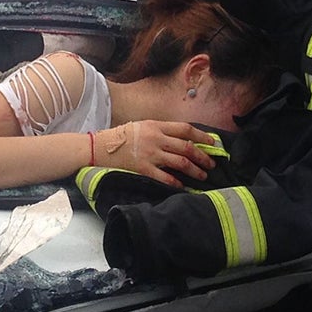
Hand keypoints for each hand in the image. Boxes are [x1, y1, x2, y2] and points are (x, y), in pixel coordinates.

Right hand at [97, 120, 216, 186]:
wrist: (99, 147)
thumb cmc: (121, 137)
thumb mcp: (142, 127)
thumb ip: (161, 132)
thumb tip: (184, 141)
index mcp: (156, 125)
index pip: (185, 129)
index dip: (202, 136)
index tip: (213, 144)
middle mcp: (155, 138)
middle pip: (186, 147)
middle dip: (202, 157)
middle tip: (212, 164)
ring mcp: (149, 154)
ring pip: (180, 162)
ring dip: (194, 170)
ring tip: (202, 176)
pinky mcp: (143, 169)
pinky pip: (165, 177)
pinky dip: (176, 182)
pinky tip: (183, 186)